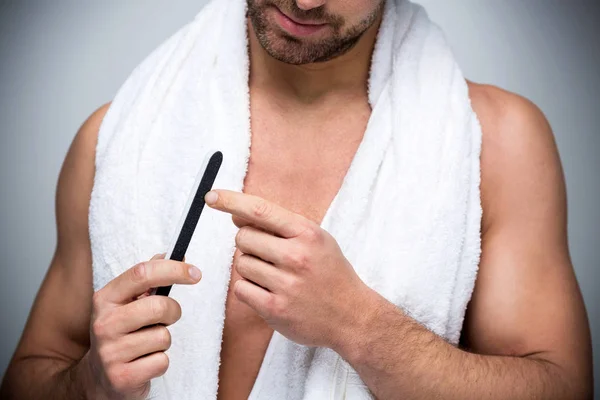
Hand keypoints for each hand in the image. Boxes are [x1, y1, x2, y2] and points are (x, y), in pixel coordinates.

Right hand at [82, 253, 201, 399]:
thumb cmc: (121, 333)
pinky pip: (161, 362)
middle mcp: (104, 323)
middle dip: (172, 312)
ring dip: (163, 341)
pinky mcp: (121, 377)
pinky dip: (160, 363)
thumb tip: (173, 254)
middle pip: (159, 306)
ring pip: (163, 337)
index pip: (142, 273)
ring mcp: (110, 352)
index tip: (195, 273)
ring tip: (147, 345)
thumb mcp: (126, 303)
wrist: (99, 378)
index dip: (173, 269)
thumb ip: (148, 279)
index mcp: (105, 299)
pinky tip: (144, 363)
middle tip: (165, 319)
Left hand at [205, 189, 373, 350]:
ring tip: (275, 276)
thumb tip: (237, 214)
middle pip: (244, 237)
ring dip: (250, 268)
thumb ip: (279, 225)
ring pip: (240, 263)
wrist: (351, 315)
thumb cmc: (329, 273)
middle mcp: (296, 256)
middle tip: (270, 255)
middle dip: (249, 243)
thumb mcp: (315, 238)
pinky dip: (249, 289)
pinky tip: (269, 291)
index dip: (232, 201)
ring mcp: (285, 284)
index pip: (260, 210)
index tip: (212, 196)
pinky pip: (241, 288)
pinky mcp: (275, 308)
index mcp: (307, 233)